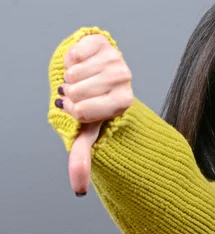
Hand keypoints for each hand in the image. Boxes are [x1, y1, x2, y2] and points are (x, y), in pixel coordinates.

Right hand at [58, 34, 133, 194]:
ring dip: (69, 77)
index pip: (83, 112)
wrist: (98, 76)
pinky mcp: (104, 42)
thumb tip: (79, 191)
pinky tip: (82, 65)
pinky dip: (70, 59)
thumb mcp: (88, 131)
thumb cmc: (94, 106)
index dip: (74, 111)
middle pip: (76, 92)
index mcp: (124, 103)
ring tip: (81, 81)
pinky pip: (74, 52)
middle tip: (80, 95)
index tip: (81, 110)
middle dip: (70, 94)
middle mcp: (125, 80)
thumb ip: (83, 157)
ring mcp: (117, 59)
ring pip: (73, 72)